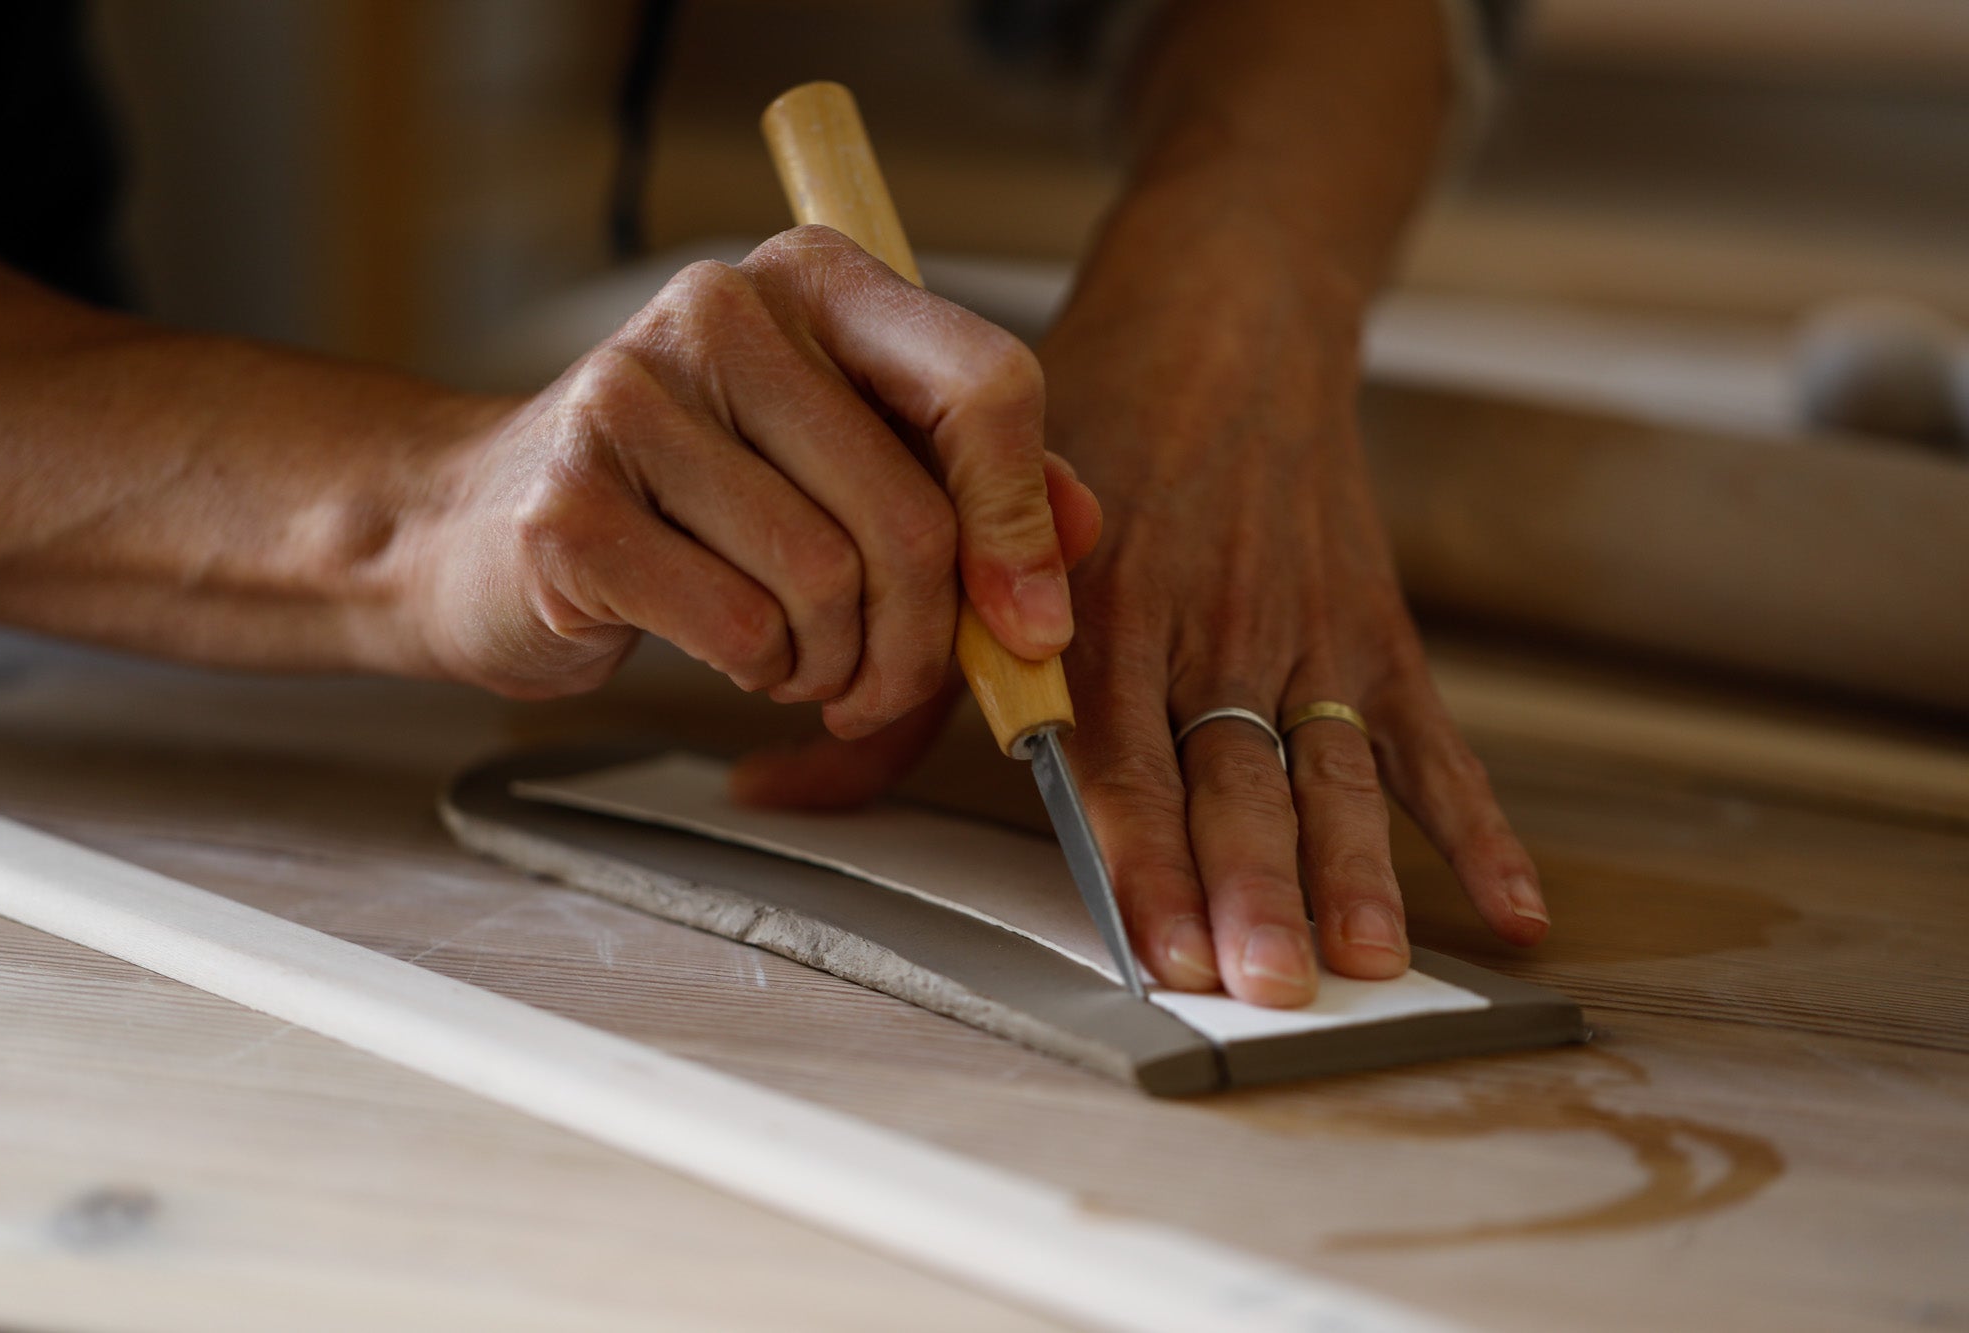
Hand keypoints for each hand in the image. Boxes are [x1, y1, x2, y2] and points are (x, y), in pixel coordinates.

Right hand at [411, 225, 1098, 734]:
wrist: (481, 529)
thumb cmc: (694, 504)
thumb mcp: (848, 468)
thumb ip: (976, 486)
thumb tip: (1082, 531)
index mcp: (818, 279)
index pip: (984, 384)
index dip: (1020, 524)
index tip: (1026, 624)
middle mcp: (726, 310)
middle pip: (910, 517)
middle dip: (920, 643)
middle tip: (886, 686)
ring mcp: (633, 398)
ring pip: (827, 584)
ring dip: (832, 665)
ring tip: (795, 657)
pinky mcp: (571, 504)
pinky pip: (740, 628)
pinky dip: (757, 672)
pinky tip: (731, 650)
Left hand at [734, 219, 1547, 1005]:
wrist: (1224, 315)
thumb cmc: (1079, 429)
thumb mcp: (971, 523)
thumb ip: (895, 683)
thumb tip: (773, 788)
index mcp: (1105, 601)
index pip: (1121, 750)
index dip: (1143, 851)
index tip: (1160, 944)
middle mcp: (1211, 620)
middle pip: (1235, 775)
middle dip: (1255, 883)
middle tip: (1268, 983)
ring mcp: (1303, 624)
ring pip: (1334, 766)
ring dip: (1356, 869)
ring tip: (1371, 964)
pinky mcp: (1371, 622)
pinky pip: (1430, 735)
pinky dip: (1477, 822)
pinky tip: (1510, 909)